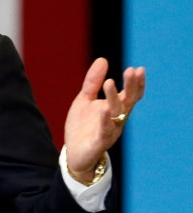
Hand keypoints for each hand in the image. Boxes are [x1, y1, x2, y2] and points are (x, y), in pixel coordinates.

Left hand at [64, 58, 145, 179]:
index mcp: (115, 109)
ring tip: (109, 82)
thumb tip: (103, 59)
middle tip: (131, 71)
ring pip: (116, 114)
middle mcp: (116, 119)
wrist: (74, 153)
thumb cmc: (83, 125)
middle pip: (128, 102)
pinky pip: (104, 131)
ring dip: (114, 99)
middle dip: (131, 87)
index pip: (131, 95)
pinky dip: (104, 120)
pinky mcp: (99, 143)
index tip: (138, 68)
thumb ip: (93, 82)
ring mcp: (109, 131)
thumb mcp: (85, 100)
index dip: (136, 83)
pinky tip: (103, 109)